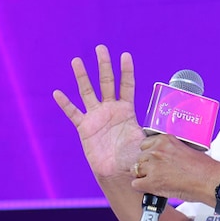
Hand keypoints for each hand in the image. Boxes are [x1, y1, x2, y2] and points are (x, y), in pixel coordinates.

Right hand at [52, 45, 145, 181]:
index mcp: (127, 110)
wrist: (117, 172)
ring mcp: (96, 117)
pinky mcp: (85, 128)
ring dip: (82, 77)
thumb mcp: (144, 145)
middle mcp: (110, 109)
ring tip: (77, 61)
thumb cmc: (133, 158)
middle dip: (104, 65)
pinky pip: (73, 114)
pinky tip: (57, 93)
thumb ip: (149, 140)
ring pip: (88, 92)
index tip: (125, 55)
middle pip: (106, 82)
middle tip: (101, 48)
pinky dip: (65, 104)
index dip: (126, 71)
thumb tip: (161, 141)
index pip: (127, 86)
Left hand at [132, 133, 219, 203]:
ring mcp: (153, 166)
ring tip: (157, 182)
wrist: (210, 181)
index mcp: (164, 140)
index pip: (144, 145)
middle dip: (146, 167)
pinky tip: (154, 189)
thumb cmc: (203, 168)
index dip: (149, 155)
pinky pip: (136, 184)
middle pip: (139, 158)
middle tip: (158, 174)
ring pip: (135, 171)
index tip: (155, 161)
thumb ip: (169, 151)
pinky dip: (143, 188)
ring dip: (144, 177)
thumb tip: (161, 158)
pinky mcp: (152, 181)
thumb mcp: (184, 149)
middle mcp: (156, 150)